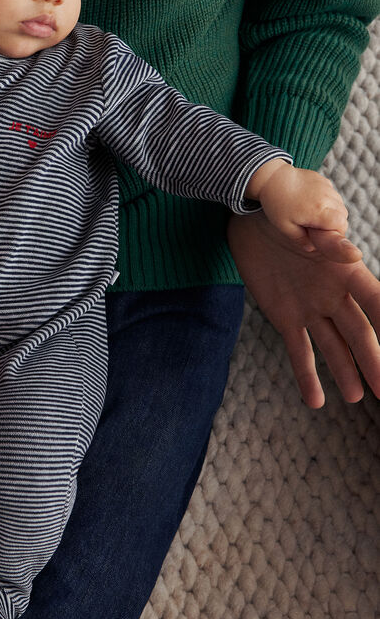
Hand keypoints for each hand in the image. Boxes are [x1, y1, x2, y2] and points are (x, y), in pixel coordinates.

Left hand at [228, 212, 379, 406]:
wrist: (252, 222)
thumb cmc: (286, 217)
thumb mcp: (306, 224)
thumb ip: (329, 241)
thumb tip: (353, 253)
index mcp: (346, 271)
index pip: (375, 300)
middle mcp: (334, 295)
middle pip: (359, 332)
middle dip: (373, 360)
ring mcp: (310, 309)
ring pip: (333, 347)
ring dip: (345, 372)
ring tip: (356, 397)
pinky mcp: (285, 318)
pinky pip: (298, 351)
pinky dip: (306, 376)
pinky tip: (314, 401)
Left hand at [250, 160, 347, 250]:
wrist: (272, 178)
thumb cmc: (277, 204)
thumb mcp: (285, 226)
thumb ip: (300, 239)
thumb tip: (311, 248)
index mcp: (319, 211)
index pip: (342, 225)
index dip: (335, 232)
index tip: (321, 233)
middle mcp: (327, 198)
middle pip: (343, 215)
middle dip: (334, 222)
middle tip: (315, 224)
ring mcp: (327, 187)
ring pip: (339, 204)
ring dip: (331, 211)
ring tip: (311, 212)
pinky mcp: (324, 180)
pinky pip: (332, 194)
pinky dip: (327, 200)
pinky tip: (311, 201)